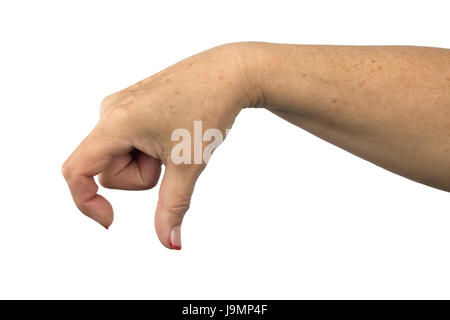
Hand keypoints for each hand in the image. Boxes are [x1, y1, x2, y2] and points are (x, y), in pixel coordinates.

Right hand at [62, 43, 256, 248]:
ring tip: (174, 141)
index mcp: (116, 122)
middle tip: (172, 156)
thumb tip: (170, 244)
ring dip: (147, 163)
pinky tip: (170, 133)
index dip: (86, 202)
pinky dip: (149, 150)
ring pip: (121, 159)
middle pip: (110, 172)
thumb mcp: (189, 163)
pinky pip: (130, 143)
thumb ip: (174, 206)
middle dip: (142, 176)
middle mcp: (110, 111)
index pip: (76, 171)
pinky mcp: (132, 106)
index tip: (112, 220)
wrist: (229, 74)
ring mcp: (120, 107)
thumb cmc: (209, 109)